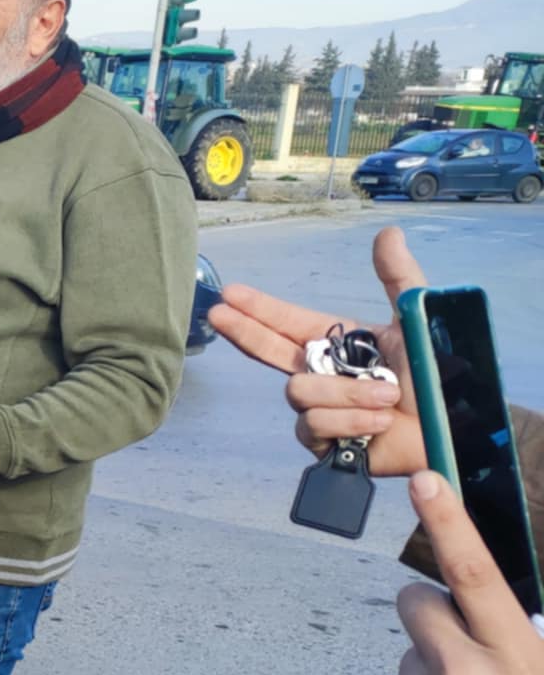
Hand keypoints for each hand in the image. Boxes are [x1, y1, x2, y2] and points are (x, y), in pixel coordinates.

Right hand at [208, 226, 427, 476]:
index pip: (289, 322)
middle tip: (218, 314)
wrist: (457, 429)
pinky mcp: (325, 442)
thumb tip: (387, 232)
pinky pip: (315, 425)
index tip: (230, 295)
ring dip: (347, 393)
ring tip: (387, 397)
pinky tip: (376, 423)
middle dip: (245, 331)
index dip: (259, 309)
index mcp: (341, 343)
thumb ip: (399, 278)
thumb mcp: (418, 321)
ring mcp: (322, 409)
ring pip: (300, 392)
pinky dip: (351, 420)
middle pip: (270, 352)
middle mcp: (325, 375)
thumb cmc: (442, 378)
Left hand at [378, 471, 543, 674]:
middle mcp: (462, 669)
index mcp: (513, 653)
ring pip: (407, 651)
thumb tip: (480, 598)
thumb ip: (511, 637)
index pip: (475, 573)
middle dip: (430, 614)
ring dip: (429, 670)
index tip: (428, 480)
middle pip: (414, 600)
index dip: (450, 522)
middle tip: (461, 652)